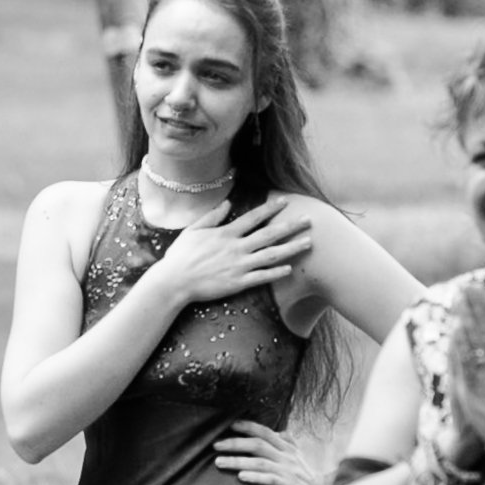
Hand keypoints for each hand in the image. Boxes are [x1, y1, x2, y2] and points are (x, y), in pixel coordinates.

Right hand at [158, 198, 311, 307]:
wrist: (174, 281)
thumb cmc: (181, 256)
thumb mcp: (194, 230)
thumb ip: (212, 216)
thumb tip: (227, 203)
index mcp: (226, 233)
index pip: (253, 217)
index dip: (271, 209)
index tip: (286, 201)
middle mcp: (236, 247)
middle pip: (269, 234)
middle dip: (291, 226)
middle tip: (310, 220)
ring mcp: (239, 265)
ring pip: (271, 255)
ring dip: (291, 248)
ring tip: (309, 243)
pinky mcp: (238, 282)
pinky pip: (261, 277)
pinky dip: (276, 273)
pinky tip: (290, 268)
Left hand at [214, 421, 317, 484]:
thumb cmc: (307, 478)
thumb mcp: (299, 457)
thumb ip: (289, 443)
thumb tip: (281, 431)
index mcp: (288, 448)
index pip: (266, 432)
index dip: (248, 427)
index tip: (231, 425)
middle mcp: (287, 457)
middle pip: (258, 445)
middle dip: (235, 443)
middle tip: (215, 446)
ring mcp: (288, 472)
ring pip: (259, 462)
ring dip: (237, 461)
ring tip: (218, 463)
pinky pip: (270, 480)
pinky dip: (255, 477)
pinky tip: (241, 478)